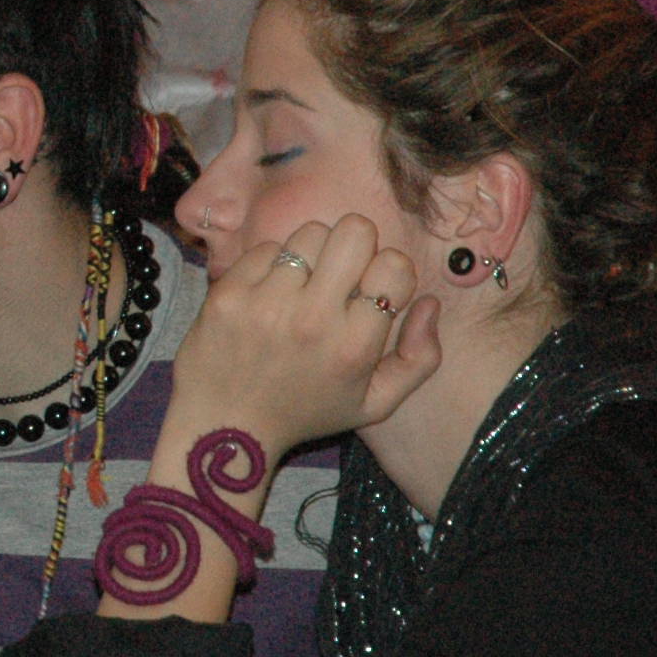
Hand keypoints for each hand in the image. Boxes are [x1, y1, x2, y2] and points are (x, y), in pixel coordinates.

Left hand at [172, 216, 441, 448]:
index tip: (372, 289)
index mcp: (355, 346)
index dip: (389, 270)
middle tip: (341, 275)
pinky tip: (268, 295)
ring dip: (313, 254)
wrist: (226, 425)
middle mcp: (313, 319)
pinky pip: (265, 247)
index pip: (394, 265)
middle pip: (354, 231)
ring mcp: (266, 302)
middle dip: (355, 247)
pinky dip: (272, 265)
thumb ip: (420, 358)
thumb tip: (430, 302)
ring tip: (302, 287)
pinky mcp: (228, 292)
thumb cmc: (306, 411)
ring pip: (309, 233)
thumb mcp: (374, 403)